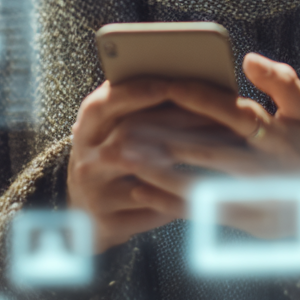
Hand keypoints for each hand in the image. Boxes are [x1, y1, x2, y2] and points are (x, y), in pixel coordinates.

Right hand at [67, 79, 206, 253]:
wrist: (88, 211)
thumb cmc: (112, 158)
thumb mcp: (111, 129)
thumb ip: (133, 106)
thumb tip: (180, 76)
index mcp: (86, 129)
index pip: (103, 104)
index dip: (135, 92)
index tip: (170, 84)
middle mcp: (84, 159)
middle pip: (127, 135)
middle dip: (172, 122)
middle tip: (212, 115)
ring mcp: (94, 194)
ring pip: (142, 175)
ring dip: (182, 162)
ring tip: (215, 148)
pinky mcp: (109, 223)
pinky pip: (150, 211)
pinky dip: (177, 199)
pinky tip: (203, 190)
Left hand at [118, 53, 299, 237]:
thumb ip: (283, 82)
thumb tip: (249, 60)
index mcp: (280, 135)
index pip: (236, 112)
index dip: (202, 98)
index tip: (166, 85)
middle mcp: (269, 168)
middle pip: (211, 150)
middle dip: (168, 138)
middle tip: (128, 126)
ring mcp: (257, 199)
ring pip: (203, 184)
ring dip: (161, 172)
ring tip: (127, 157)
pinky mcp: (248, 223)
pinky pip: (203, 213)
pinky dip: (171, 203)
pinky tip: (141, 191)